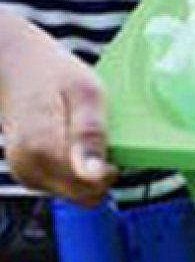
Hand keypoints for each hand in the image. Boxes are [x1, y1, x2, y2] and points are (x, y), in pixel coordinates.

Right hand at [0, 15, 116, 202]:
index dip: (109, 169)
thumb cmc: (52, 74)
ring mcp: (26, 174)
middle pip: (83, 195)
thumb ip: (91, 134)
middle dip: (98, 171)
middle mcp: (28, 168)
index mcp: (40, 150)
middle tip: (96, 133)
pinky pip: (64, 185)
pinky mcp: (29, 174)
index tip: (111, 143)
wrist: (16, 66)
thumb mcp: (86, 93)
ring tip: (80, 132)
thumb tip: (96, 174)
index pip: (90, 188)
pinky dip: (75, 168)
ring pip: (75, 193)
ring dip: (87, 170)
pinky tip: (71, 140)